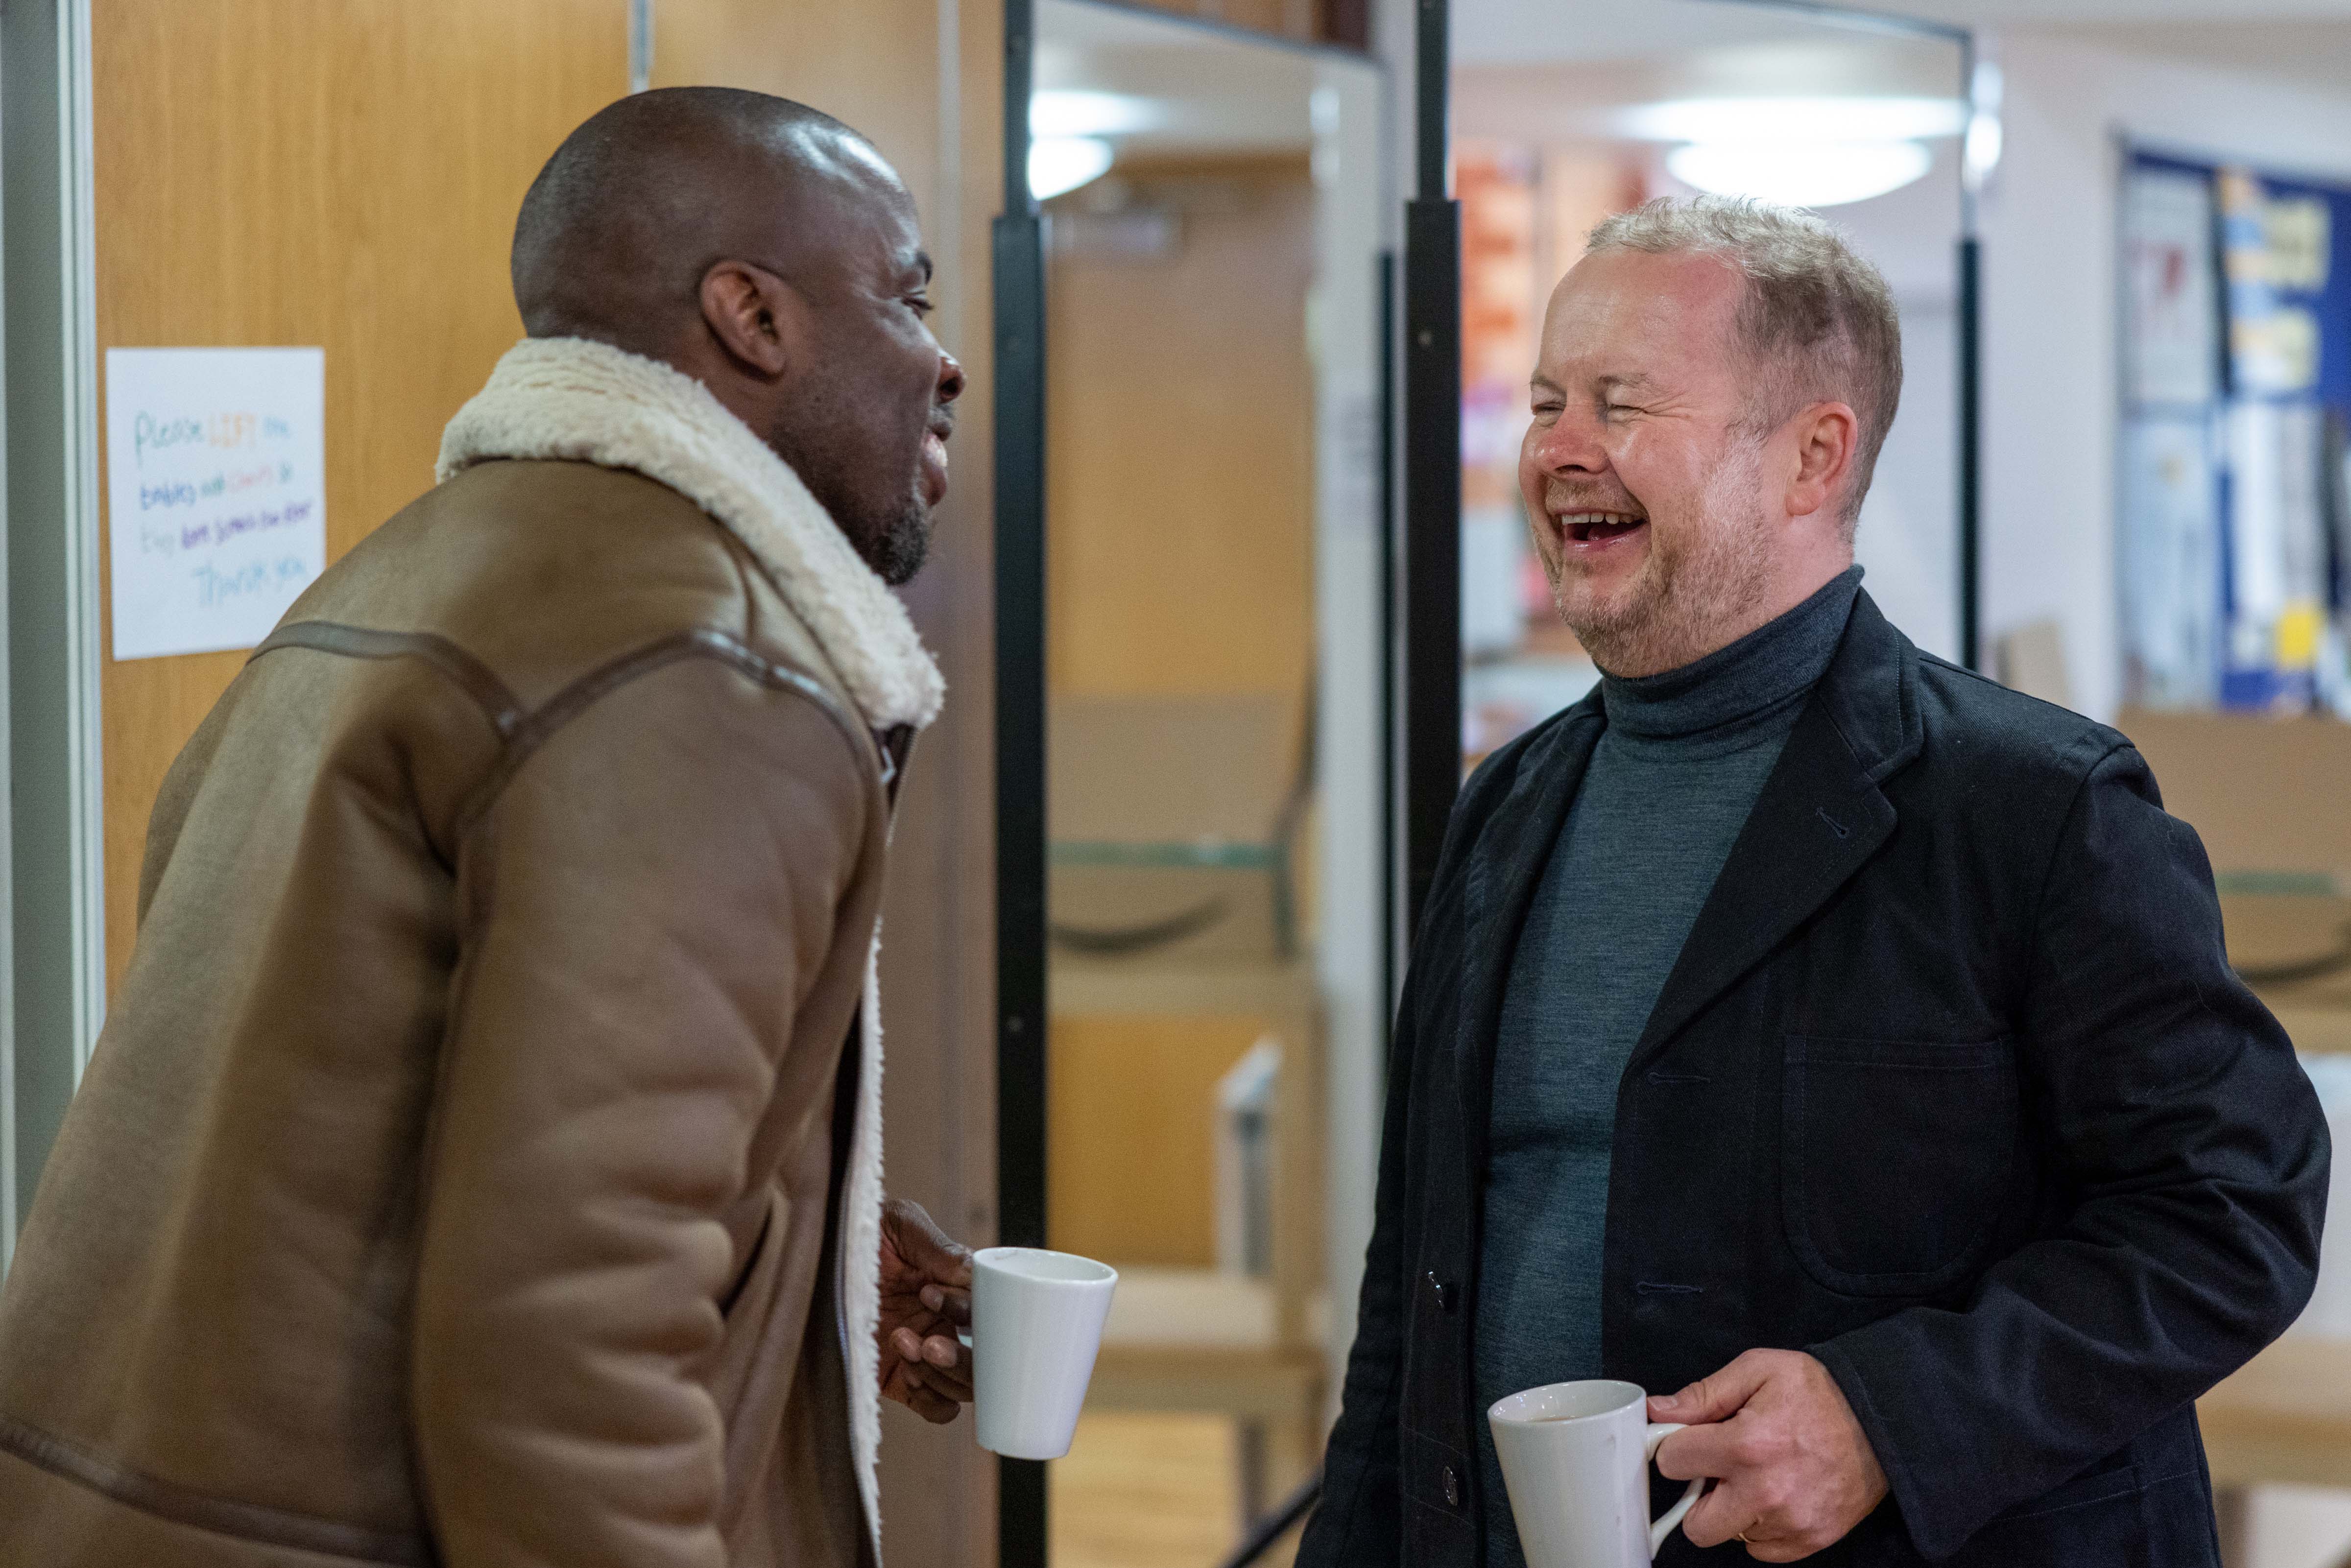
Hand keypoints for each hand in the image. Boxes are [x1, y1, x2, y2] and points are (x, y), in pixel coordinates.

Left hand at [876, 1197, 973, 1422]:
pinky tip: (907, 1370)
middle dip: (963, 1357)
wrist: (813, 1259)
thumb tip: (973, 1275)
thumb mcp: (900, 1224)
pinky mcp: (900, 1381)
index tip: (931, 1293)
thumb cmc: (859, 1234)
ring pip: (965, 1388)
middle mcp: (947, 1324)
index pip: (989, 1311)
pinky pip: (938, 1409)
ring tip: (904, 1343)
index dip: (970, 1310)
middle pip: (987, 1362)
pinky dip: (933, 1398)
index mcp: (955, 1287)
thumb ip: (939, 1247)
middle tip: (929, 1341)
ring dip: (942, 1374)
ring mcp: (926, 1355)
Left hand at [1650, 1349, 1886, 1561]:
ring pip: (1730, 1534)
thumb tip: (1659, 1411)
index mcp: (1747, 1445)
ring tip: (1759, 1474)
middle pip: (1695, 1523)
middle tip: (1720, 1468)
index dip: (1677, 1447)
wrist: (1883, 1421)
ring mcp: (1790, 1522)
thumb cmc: (1822, 1393)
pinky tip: (1778, 1493)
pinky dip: (1762, 1526)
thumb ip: (1704, 1394)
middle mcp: (1766, 1492)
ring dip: (1734, 1509)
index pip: (1673, 1463)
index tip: (1690, 1441)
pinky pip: (1761, 1548)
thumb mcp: (1759, 1370)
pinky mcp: (1809, 1540)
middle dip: (1699, 1495)